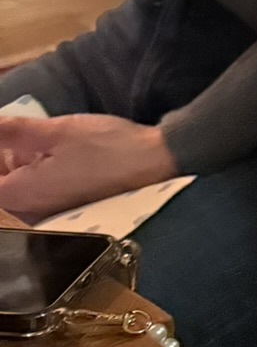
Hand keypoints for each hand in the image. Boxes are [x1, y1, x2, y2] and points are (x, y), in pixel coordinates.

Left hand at [0, 114, 174, 221]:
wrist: (153, 164)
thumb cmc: (105, 147)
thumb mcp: (57, 131)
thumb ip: (13, 131)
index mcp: (21, 195)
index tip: (9, 135)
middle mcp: (29, 213)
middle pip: (2, 185)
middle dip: (7, 156)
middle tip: (29, 133)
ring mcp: (47, 216)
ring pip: (18, 188)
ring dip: (22, 164)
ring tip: (45, 140)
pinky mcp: (64, 213)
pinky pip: (37, 193)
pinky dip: (38, 173)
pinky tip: (59, 155)